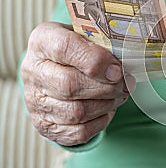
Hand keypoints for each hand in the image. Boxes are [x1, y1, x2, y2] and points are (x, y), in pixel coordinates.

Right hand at [21, 22, 135, 145]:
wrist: (59, 69)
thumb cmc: (79, 50)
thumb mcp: (88, 35)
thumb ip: (104, 43)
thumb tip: (129, 60)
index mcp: (43, 41)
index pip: (65, 48)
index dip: (96, 60)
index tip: (118, 69)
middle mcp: (33, 71)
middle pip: (70, 85)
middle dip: (107, 87)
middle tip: (126, 84)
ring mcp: (36, 101)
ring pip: (76, 112)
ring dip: (107, 104)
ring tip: (120, 95)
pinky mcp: (45, 125)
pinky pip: (79, 131)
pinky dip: (100, 121)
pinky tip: (107, 108)